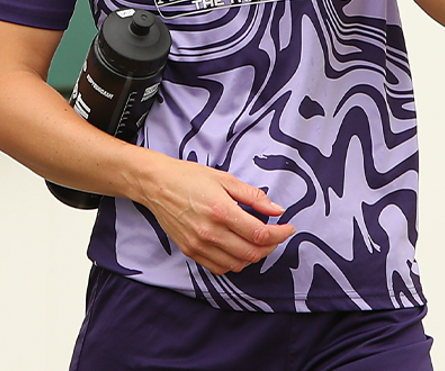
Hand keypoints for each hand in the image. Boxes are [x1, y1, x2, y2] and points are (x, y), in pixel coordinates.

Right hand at [136, 157, 295, 274]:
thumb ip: (253, 196)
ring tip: (256, 241)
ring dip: (254, 255)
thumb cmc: (189, 177)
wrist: (156, 185)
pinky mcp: (190, 251)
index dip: (280, 234)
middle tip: (275, 235)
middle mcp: (210, 232)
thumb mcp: (224, 179)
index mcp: (221, 210)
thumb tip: (277, 210)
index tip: (288, 228)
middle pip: (252, 253)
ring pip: (238, 264)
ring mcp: (199, 245)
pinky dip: (234, 262)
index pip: (260, 234)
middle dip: (271, 246)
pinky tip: (237, 248)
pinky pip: (220, 268)